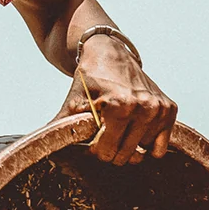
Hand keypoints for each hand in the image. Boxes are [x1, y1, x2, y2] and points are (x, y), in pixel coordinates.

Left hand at [59, 43, 176, 165]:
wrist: (110, 53)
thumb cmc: (90, 80)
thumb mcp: (72, 102)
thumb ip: (60, 127)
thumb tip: (39, 145)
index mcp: (119, 106)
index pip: (107, 152)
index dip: (95, 150)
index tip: (92, 140)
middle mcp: (143, 107)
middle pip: (125, 155)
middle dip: (112, 151)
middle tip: (104, 136)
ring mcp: (158, 108)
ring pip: (143, 152)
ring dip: (130, 146)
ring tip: (119, 129)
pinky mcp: (169, 108)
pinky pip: (160, 146)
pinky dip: (148, 144)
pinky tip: (136, 131)